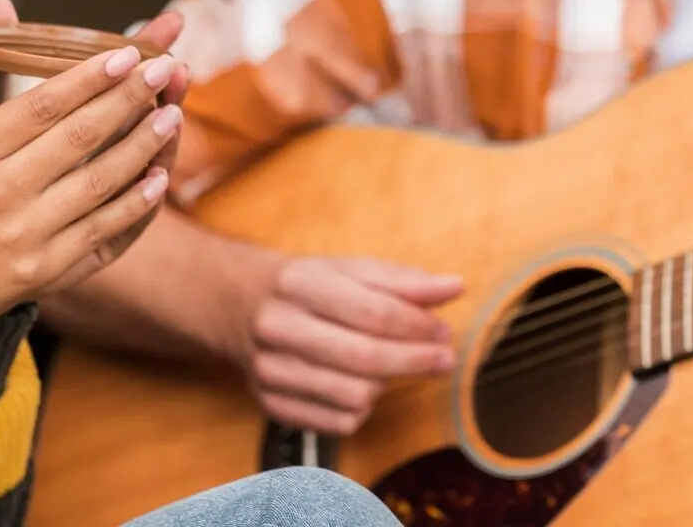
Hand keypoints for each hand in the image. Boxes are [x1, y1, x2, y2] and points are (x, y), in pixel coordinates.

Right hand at [0, 0, 190, 290]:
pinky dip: (133, 206)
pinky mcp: (44, 273)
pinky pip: (100, 233)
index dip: (88, 77)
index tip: (126, 53)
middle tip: (163, 68)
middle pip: (79, 137)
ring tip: (172, 115)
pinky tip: (158, 179)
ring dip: (141, 147)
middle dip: (128, 99)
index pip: (41, 106)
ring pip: (98, 183)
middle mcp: (0, 193)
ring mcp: (25, 236)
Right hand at [239, 256, 462, 434]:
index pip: (372, 312)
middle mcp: (278, 326)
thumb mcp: (349, 270)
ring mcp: (271, 370)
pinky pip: (338, 423)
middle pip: (365, 358)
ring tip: (390, 366)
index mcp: (300, 282)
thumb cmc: (307, 286)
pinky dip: (361, 410)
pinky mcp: (271, 404)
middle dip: (414, 361)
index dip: (417, 326)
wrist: (239, 304)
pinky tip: (360, 385)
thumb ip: (402, 281)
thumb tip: (453, 287)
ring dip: (385, 384)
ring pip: (354, 396)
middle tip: (442, 357)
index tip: (442, 331)